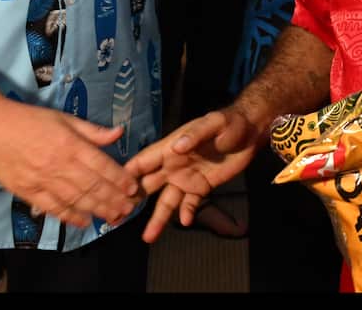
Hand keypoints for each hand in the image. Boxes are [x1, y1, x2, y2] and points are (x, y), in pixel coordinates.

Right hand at [0, 98, 142, 229]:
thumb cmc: (29, 119)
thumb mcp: (63, 118)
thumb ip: (91, 130)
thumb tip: (119, 133)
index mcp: (70, 145)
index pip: (102, 166)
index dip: (120, 179)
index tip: (133, 187)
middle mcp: (60, 165)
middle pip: (93, 187)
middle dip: (114, 199)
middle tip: (129, 208)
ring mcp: (44, 181)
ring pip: (77, 200)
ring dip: (98, 210)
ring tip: (114, 217)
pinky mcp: (29, 192)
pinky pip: (54, 208)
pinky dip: (71, 217)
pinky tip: (85, 222)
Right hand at [125, 107, 259, 242]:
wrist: (250, 132)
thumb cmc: (230, 123)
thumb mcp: (214, 124)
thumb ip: (195, 134)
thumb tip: (176, 146)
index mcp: (171, 148)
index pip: (144, 161)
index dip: (127, 173)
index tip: (111, 188)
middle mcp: (173, 165)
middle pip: (148, 185)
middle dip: (133, 200)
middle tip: (117, 217)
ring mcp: (187, 177)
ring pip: (167, 200)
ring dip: (158, 218)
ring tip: (148, 237)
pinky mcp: (202, 187)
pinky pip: (190, 203)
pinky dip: (186, 213)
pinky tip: (185, 222)